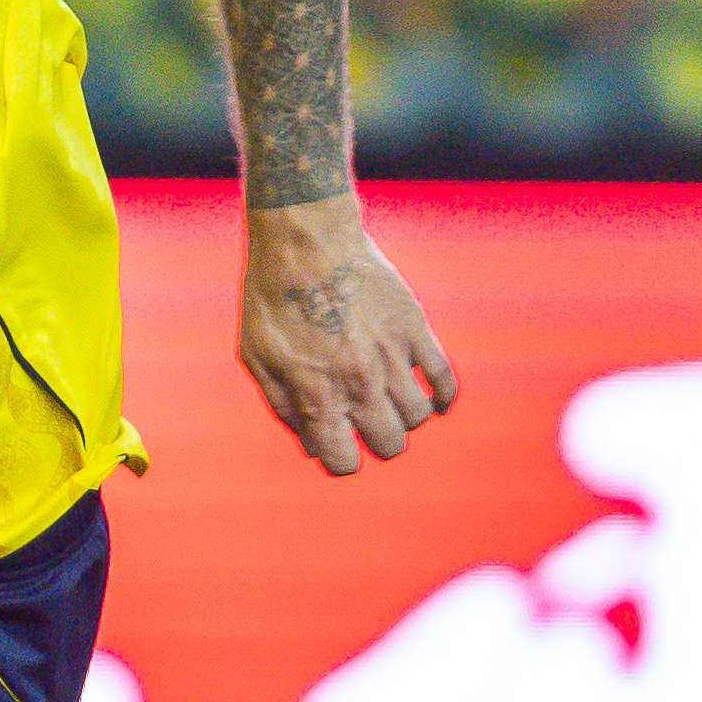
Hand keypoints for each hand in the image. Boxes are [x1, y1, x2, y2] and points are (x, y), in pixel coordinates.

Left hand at [240, 194, 455, 475]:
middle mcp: (360, 384)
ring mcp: (391, 357)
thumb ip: (284, 405)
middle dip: (377, 440)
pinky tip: (433, 398)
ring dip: (404, 416)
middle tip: (366, 421)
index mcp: (319, 396)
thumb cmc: (272, 297)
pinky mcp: (413, 329)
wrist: (305, 239)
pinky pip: (443, 378)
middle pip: (390, 443)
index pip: (344, 461)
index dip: (342, 459)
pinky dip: (443, 396)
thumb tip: (310, 442)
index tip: (340, 445)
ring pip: (418, 415)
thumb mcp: (258, 356)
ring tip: (389, 400)